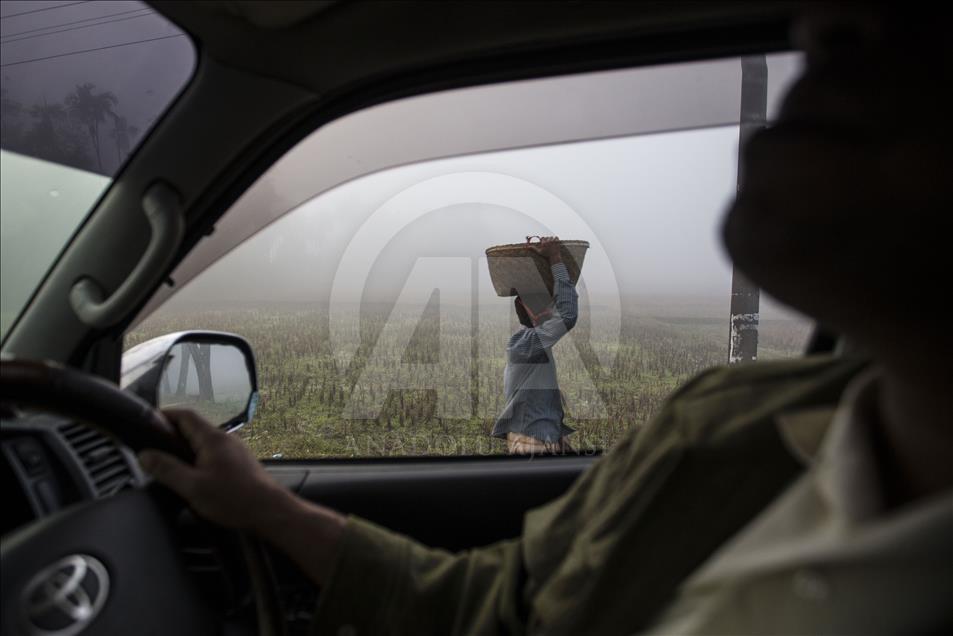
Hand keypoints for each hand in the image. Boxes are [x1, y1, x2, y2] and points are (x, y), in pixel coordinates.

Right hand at [138, 409, 291, 532]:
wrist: (269, 511)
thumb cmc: (234, 498)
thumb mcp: (192, 486)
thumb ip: (166, 469)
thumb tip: (144, 455)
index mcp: (212, 438)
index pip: (185, 415)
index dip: (164, 415)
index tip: (146, 422)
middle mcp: (225, 439)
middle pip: (193, 428)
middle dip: (171, 435)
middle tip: (152, 448)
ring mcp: (234, 450)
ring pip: (203, 442)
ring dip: (184, 449)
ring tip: (167, 464)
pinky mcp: (238, 463)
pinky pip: (212, 454)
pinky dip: (197, 459)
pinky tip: (191, 476)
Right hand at [530, 235, 561, 263]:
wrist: (554, 256)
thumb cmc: (546, 254)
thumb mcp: (539, 252)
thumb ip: (534, 248)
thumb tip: (528, 247)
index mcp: (544, 243)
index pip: (543, 238)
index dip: (544, 241)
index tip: (545, 244)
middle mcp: (548, 241)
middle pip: (547, 237)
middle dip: (548, 240)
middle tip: (549, 245)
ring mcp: (553, 241)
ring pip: (552, 237)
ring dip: (552, 239)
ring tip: (552, 244)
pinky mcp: (557, 241)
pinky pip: (556, 237)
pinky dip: (556, 239)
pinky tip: (555, 243)